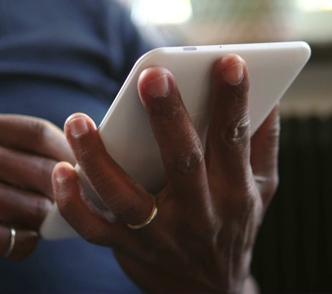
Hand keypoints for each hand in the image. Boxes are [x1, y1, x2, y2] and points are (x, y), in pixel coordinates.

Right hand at [0, 110, 72, 288]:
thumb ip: (5, 146)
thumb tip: (72, 156)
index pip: (38, 131)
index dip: (68, 151)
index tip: (82, 167)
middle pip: (46, 169)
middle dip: (66, 190)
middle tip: (74, 202)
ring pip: (37, 208)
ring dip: (42, 222)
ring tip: (28, 224)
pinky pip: (20, 239)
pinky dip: (23, 245)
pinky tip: (7, 243)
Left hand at [52, 54, 278, 292]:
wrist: (210, 293)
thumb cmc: (234, 226)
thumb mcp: (263, 189)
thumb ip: (264, 142)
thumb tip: (270, 93)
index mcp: (235, 190)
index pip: (234, 139)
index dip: (234, 101)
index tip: (228, 61)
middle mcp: (200, 213)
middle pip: (183, 162)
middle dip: (168, 118)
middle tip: (152, 75)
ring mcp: (161, 234)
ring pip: (127, 198)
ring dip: (100, 159)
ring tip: (79, 121)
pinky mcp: (127, 248)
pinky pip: (94, 230)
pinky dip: (73, 204)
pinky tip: (60, 171)